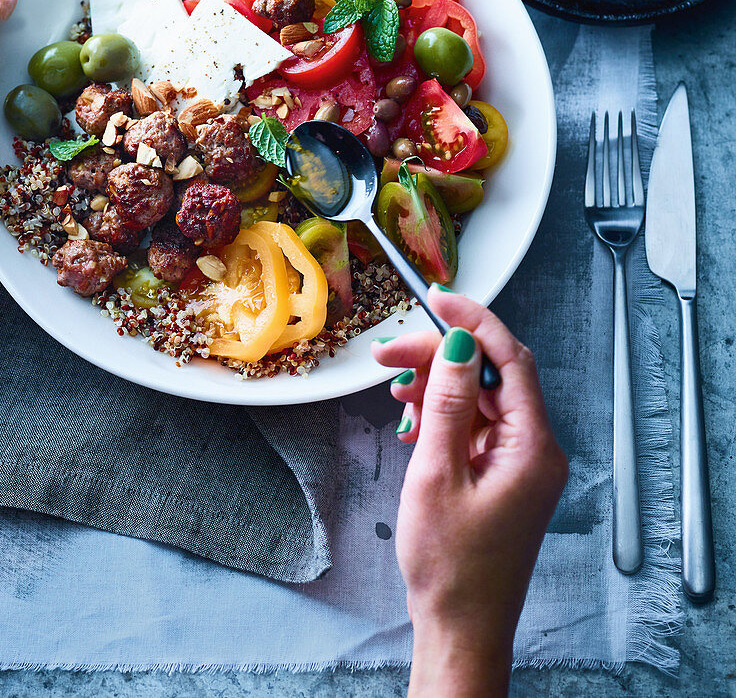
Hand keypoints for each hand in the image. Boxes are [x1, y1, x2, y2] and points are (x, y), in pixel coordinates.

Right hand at [371, 289, 567, 697]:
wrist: (460, 629)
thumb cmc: (452, 567)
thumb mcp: (437, 475)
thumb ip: (446, 404)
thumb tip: (456, 346)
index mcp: (533, 446)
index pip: (510, 359)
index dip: (475, 321)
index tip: (439, 299)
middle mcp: (535, 449)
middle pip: (490, 375)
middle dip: (441, 357)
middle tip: (391, 353)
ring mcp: (519, 463)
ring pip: (478, 399)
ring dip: (437, 386)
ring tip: (396, 391)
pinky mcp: (501, 476)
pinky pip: (473, 426)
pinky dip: (442, 416)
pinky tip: (412, 422)